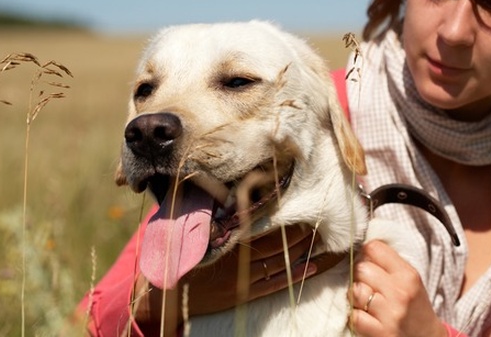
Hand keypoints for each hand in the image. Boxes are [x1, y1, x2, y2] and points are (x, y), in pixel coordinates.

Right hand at [134, 224, 344, 332]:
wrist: (164, 296)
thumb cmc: (176, 258)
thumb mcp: (188, 231)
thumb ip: (209, 215)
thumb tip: (228, 194)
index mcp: (226, 241)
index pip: (262, 225)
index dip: (284, 216)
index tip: (302, 203)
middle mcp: (238, 260)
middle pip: (278, 243)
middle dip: (301, 231)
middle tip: (323, 219)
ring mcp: (243, 280)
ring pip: (282, 263)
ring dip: (304, 251)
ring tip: (325, 241)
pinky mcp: (244, 296)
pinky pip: (275, 284)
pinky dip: (295, 275)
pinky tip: (312, 266)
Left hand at [349, 240, 446, 336]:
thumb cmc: (415, 306)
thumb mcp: (410, 279)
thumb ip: (390, 263)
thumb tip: (363, 249)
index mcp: (407, 275)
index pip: (374, 248)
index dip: (366, 253)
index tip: (369, 262)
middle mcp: (399, 293)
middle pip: (361, 268)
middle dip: (360, 275)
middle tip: (368, 284)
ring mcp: (390, 314)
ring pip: (355, 291)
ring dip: (356, 296)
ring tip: (367, 301)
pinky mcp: (381, 332)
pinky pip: (355, 316)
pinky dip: (357, 316)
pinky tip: (367, 316)